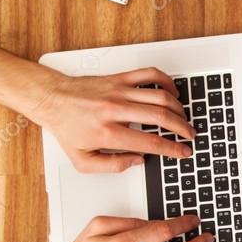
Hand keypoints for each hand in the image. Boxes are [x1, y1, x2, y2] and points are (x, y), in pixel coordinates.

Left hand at [33, 67, 194, 171]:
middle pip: (161, 117)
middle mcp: (115, 109)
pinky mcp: (119, 79)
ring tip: (183, 118)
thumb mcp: (83, 160)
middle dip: (182, 128)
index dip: (172, 149)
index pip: (150, 142)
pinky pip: (149, 75)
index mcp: (108, 132)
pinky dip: (166, 82)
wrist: (52, 99)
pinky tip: (172, 93)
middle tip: (190, 135)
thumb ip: (112, 166)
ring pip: (160, 96)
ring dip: (178, 108)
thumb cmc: (67, 128)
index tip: (183, 152)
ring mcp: (118, 91)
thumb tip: (138, 160)